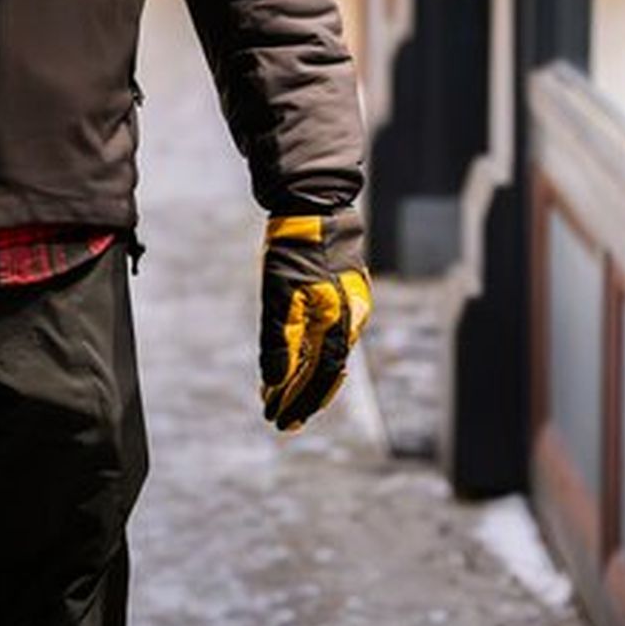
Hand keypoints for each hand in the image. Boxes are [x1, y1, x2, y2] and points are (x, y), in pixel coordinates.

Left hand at [259, 215, 372, 431]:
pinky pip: (327, 336)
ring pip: (327, 355)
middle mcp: (349, 319)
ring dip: (303, 378)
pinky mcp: (342, 297)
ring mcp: (348, 307)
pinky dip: (308, 354)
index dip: (299, 401)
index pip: (319, 376)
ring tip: (279, 396)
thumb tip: (275, 381)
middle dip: (301, 397)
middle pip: (326, 371)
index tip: (278, 419)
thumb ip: (278, 339)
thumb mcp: (279, 293)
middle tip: (279, 419)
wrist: (316, 206)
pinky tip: (293, 361)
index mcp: (337, 321)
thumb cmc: (295, 247)